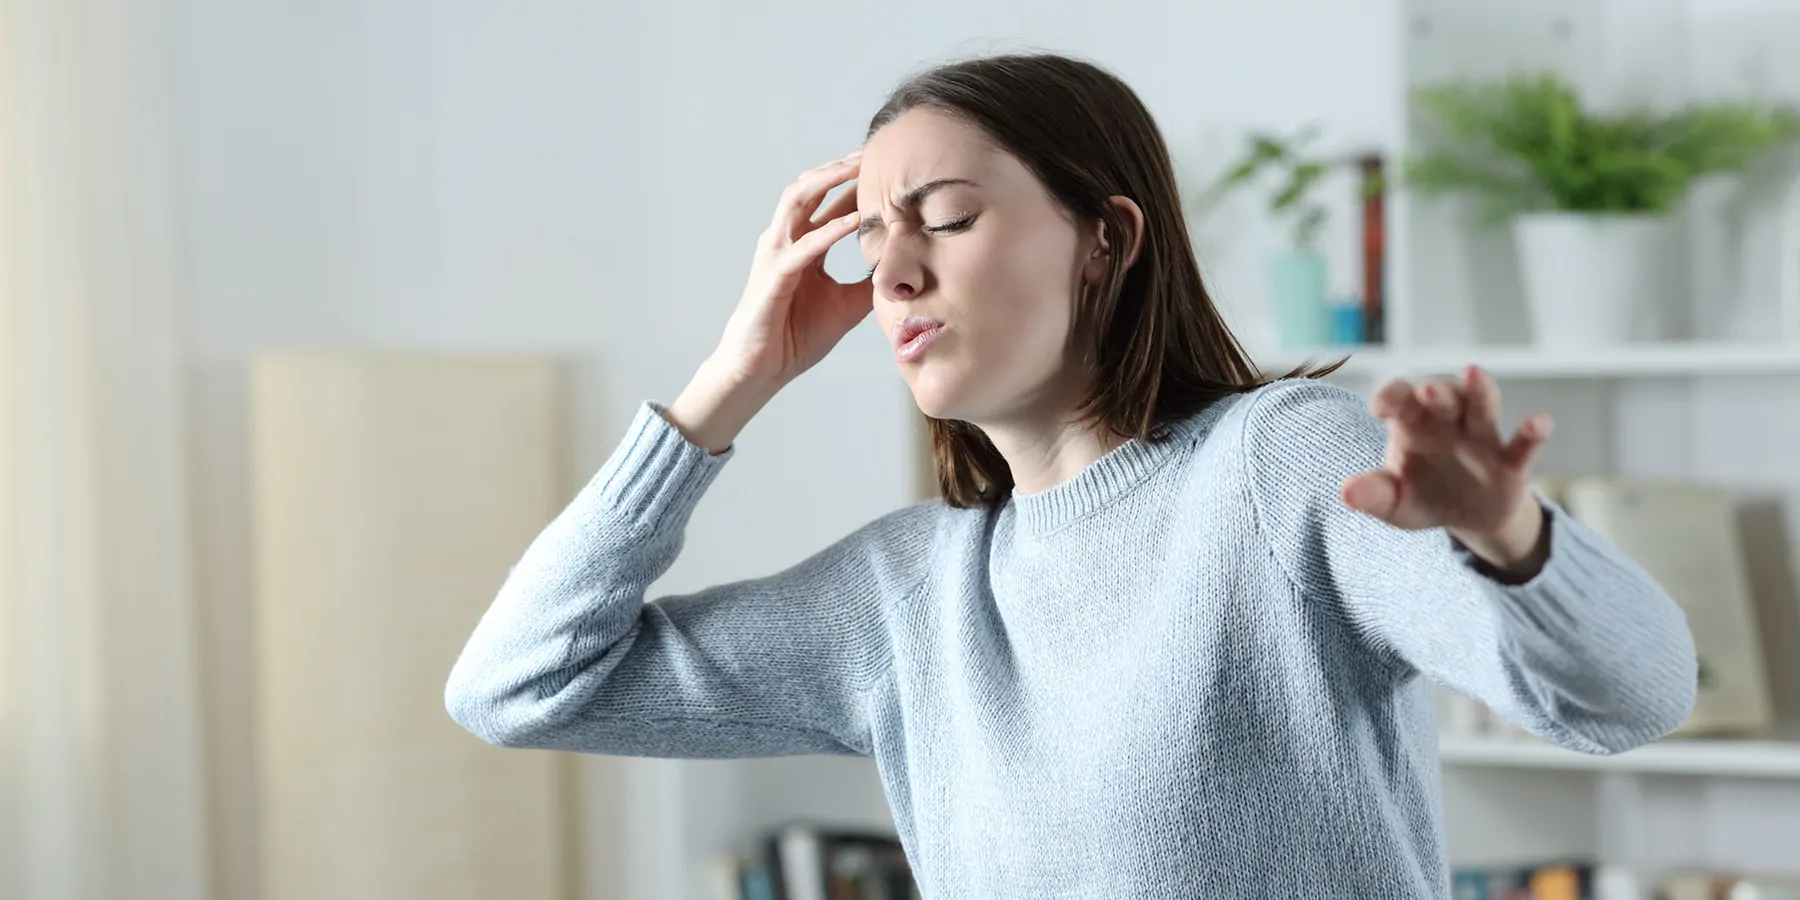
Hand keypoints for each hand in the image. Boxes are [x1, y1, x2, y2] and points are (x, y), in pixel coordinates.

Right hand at [710, 149, 873, 386]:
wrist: (760, 370)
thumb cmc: (794, 337)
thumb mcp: (846, 306)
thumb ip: (869, 283)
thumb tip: (904, 272)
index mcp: (802, 246)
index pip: (827, 203)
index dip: (854, 183)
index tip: (887, 167)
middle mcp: (785, 242)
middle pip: (809, 188)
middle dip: (839, 167)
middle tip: (872, 151)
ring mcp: (775, 255)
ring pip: (797, 201)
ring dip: (828, 182)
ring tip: (858, 167)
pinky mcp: (772, 276)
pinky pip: (802, 247)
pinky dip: (829, 231)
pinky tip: (854, 221)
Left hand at [1341, 366, 1553, 572]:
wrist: (1468, 519)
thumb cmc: (1424, 497)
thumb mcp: (1394, 502)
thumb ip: (1373, 494)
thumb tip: (1345, 494)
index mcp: (1413, 424)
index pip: (1399, 398)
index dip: (1390, 396)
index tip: (1379, 409)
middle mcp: (1448, 422)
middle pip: (1443, 395)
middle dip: (1436, 391)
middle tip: (1428, 391)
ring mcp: (1482, 438)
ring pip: (1483, 405)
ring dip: (1480, 390)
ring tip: (1475, 374)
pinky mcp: (1511, 462)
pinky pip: (1523, 444)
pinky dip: (1532, 432)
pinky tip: (1539, 423)